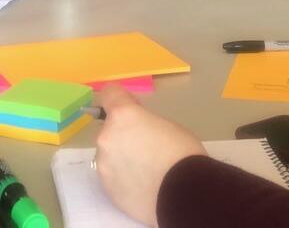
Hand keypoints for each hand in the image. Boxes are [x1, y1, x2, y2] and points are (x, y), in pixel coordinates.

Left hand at [95, 84, 204, 226]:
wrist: (184, 195)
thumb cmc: (182, 153)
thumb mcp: (166, 125)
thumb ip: (144, 123)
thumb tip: (138, 130)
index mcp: (122, 116)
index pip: (109, 94)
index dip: (122, 100)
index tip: (135, 110)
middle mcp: (106, 137)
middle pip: (109, 129)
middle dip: (124, 134)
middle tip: (146, 147)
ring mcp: (103, 165)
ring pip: (108, 154)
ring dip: (121, 157)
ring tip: (145, 171)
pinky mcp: (107, 189)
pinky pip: (112, 176)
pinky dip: (122, 178)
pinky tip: (142, 185)